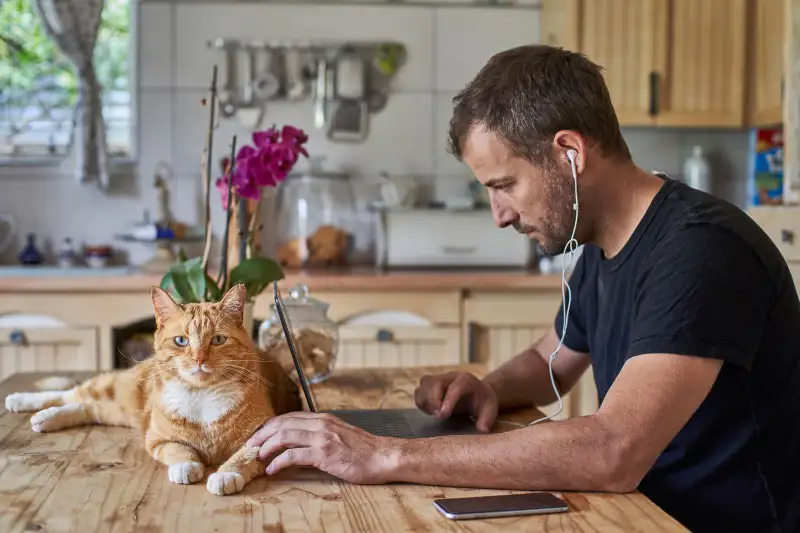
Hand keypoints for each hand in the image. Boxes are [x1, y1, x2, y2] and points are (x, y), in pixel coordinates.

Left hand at [246, 412, 398, 483]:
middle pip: (282, 424)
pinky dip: (278, 461)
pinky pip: (293, 455)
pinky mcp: (324, 454)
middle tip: (250, 446)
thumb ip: (322, 434)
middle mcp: (321, 424)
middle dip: (262, 434)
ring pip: (284, 436)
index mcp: (324, 419)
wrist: (384, 456)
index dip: (270, 426)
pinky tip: (272, 469)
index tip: (259, 436)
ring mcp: (322, 438)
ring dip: (266, 446)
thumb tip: (302, 442)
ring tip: (258, 457)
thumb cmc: (364, 450)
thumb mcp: (340, 435)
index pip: (289, 417)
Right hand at [413, 371, 497, 431]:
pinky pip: (419, 391)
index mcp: (466, 380)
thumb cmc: (483, 401)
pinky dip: (421, 403)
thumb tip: (482, 429)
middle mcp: (450, 376)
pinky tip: (431, 412)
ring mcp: (439, 379)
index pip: (454, 387)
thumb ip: (487, 419)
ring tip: (435, 414)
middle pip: (434, 382)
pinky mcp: (430, 385)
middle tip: (439, 417)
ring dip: (425, 401)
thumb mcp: (490, 409)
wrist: (478, 392)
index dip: (447, 401)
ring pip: (423, 385)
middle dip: (433, 401)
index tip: (442, 416)